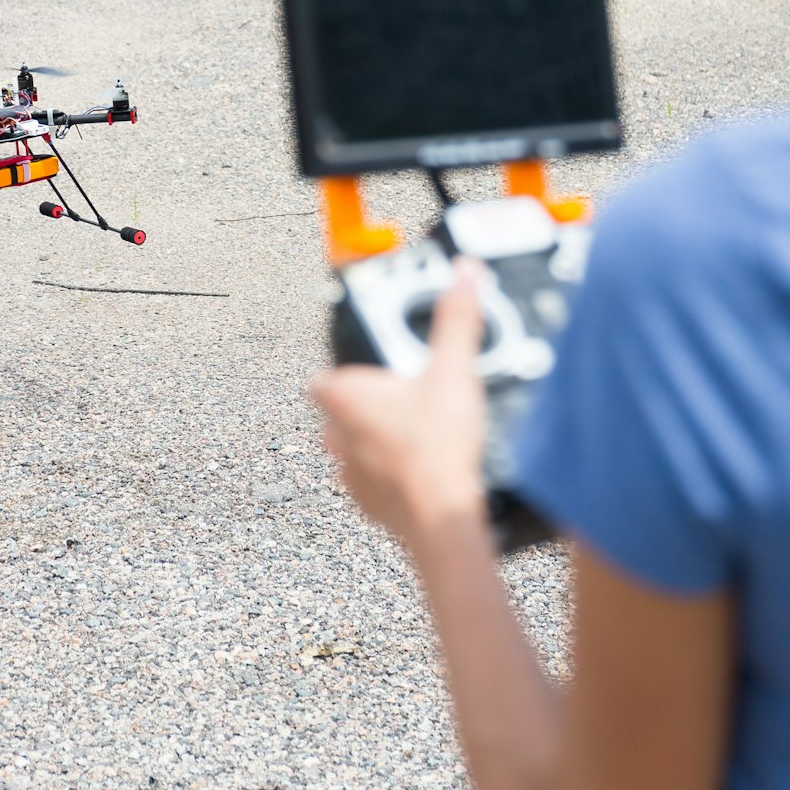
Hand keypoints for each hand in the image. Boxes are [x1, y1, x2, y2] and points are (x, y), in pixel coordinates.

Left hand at [313, 258, 490, 548]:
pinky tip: (428, 468)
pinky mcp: (371, 506)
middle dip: (368, 405)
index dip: (347, 370)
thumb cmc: (437, 444)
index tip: (376, 366)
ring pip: (356, 449)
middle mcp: (338, 436)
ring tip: (421, 433)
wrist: (443, 516)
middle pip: (341, 412)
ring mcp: (352, 475)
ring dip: (379, 441)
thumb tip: (464, 274)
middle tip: (408, 397)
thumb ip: (457, 319)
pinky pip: (376, 483)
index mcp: (344, 396)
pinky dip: (395, 474)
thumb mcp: (453, 369)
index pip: (324, 377)